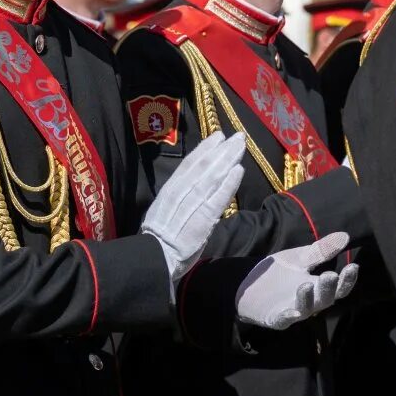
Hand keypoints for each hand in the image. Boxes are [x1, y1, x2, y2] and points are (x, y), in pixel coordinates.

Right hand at [141, 131, 245, 297]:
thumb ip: (176, 200)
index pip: (188, 165)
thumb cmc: (158, 242)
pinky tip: (239, 170)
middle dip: (221, 149)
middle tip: (238, 136)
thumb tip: (191, 189)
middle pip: (203, 166)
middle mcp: (180, 193)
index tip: (217, 136)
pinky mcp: (203, 219)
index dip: (204, 149)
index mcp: (169, 191)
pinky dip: (229, 183)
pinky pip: (218, 198)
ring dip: (228, 159)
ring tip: (241, 146)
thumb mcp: (162, 213)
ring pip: (212, 177)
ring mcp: (192, 205)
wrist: (154, 260)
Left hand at [236, 233, 357, 329]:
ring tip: (306, 285)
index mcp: (317, 287)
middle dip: (328, 288)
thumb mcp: (300, 258)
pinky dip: (287, 317)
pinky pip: (282, 320)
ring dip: (308, 298)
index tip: (353, 266)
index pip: (338, 287)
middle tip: (331, 275)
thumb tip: (344, 236)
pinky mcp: (275, 318)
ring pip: (305, 309)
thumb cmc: (280, 273)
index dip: (347, 279)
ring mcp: (292, 310)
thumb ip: (320, 250)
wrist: (250, 283)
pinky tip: (292, 312)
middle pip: (324, 299)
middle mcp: (309, 302)